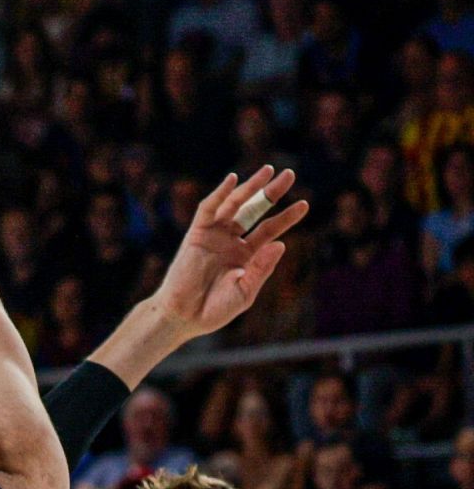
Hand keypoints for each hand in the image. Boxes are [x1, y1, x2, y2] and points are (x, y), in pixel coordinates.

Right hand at [152, 166, 308, 340]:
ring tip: (269, 171)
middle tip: (289, 174)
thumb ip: (262, 268)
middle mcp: (231, 241)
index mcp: (246, 255)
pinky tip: (233, 180)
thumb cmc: (215, 309)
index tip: (305, 204)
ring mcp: (214, 236)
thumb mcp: (246, 291)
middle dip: (271, 193)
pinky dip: (220, 194)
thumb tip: (281, 243)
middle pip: (255, 210)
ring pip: (235, 205)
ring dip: (250, 188)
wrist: (184, 316)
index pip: (270, 230)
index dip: (287, 217)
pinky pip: (209, 210)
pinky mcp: (197, 234)